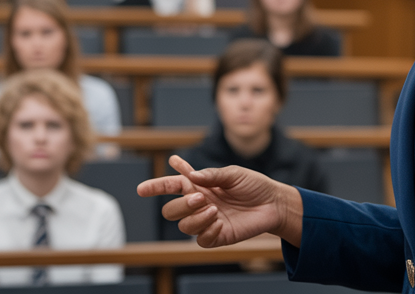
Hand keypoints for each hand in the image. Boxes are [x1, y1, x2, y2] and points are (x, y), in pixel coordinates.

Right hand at [137, 155, 302, 247]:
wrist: (273, 203)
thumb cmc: (253, 185)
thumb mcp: (233, 173)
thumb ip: (211, 175)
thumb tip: (190, 176)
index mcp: (199, 186)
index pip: (171, 186)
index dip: (156, 187)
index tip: (141, 190)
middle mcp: (199, 204)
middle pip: (171, 211)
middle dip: (181, 205)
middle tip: (201, 198)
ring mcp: (206, 221)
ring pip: (183, 226)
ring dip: (196, 218)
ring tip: (215, 210)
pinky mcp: (217, 236)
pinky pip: (200, 240)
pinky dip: (207, 230)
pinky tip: (220, 222)